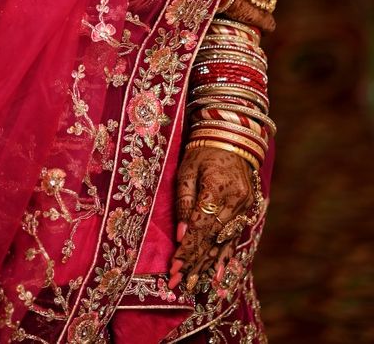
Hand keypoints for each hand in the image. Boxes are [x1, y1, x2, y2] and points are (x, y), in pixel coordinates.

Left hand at [169, 144, 258, 296]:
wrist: (232, 138)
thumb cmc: (202, 152)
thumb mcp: (186, 171)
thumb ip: (184, 202)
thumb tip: (180, 235)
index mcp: (217, 188)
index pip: (199, 228)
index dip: (186, 251)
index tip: (174, 270)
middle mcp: (235, 201)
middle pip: (211, 239)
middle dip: (194, 263)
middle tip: (179, 284)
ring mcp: (245, 207)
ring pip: (223, 242)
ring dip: (207, 264)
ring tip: (194, 284)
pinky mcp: (248, 209)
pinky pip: (234, 237)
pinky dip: (224, 255)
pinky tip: (217, 273)